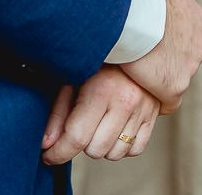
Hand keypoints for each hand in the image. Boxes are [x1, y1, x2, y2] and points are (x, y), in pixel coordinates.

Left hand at [42, 66, 159, 164]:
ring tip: (98, 126)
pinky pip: (136, 150)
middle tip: (79, 128)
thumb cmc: (99, 62)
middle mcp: (126, 101)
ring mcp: (143, 109)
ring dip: (102, 146)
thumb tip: (47, 144)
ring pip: (115, 154)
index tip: (49, 156)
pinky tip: (115, 130)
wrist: (135, 45)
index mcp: (102, 90)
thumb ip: (58, 114)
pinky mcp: (154, 115)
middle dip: (82, 144)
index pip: (77, 138)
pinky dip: (123, 146)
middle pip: (95, 150)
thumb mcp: (72, 81)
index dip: (58, 153)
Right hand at [119, 0, 201, 112]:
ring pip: (175, 79)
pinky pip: (167, 101)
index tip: (150, 40)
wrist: (131, 13)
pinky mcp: (174, 88)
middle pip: (184, 59)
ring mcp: (189, 68)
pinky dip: (155, 99)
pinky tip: (140, 95)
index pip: (186, 35)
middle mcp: (199, 44)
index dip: (167, 39)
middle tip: (140, 59)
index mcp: (197, 19)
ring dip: (159, 79)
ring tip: (136, 77)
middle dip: (167, 61)